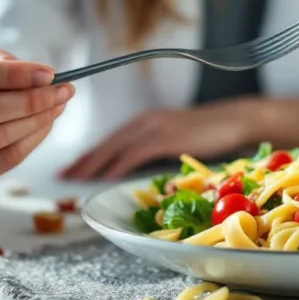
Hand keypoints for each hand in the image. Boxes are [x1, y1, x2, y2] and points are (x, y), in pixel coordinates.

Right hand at [0, 49, 74, 197]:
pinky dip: (32, 140)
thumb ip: (0, 62)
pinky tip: (44, 125)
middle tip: (62, 91)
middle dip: (29, 100)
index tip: (48, 74)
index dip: (12, 75)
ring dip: (36, 121)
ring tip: (58, 105)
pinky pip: (3, 160)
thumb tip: (36, 76)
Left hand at [59, 99, 256, 180]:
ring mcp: (155, 128)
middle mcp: (145, 121)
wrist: (236, 120)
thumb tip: (141, 169)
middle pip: (107, 143)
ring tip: (76, 180)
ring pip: (115, 148)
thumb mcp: (177, 139)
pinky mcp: (166, 137)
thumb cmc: (211, 132)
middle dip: (83, 160)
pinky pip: (134, 154)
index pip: (111, 139)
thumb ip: (157, 149)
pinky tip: (105, 178)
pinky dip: (117, 166)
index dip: (90, 154)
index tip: (72, 168)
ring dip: (94, 165)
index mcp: (146, 121)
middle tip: (63, 176)